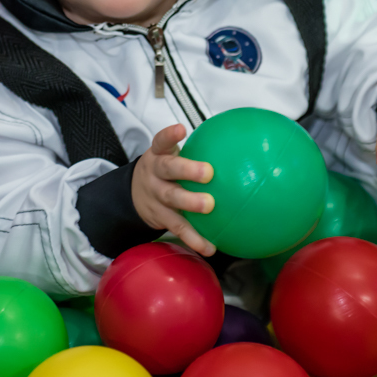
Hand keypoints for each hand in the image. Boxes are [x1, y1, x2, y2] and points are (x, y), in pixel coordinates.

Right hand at [131, 124, 216, 256]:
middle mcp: (155, 174)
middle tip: (208, 173)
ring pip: (172, 199)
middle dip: (186, 170)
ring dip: (190, 203)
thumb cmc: (166, 171)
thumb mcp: (171, 156)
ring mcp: (156, 196)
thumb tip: (243, 146)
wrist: (133, 196)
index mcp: (159, 155)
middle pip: (168, 170)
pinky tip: (210, 247)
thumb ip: (197, 150)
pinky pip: (178, 227)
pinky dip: (194, 238)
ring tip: (209, 206)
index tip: (181, 129)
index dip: (169, 135)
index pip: (161, 141)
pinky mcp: (160, 217)